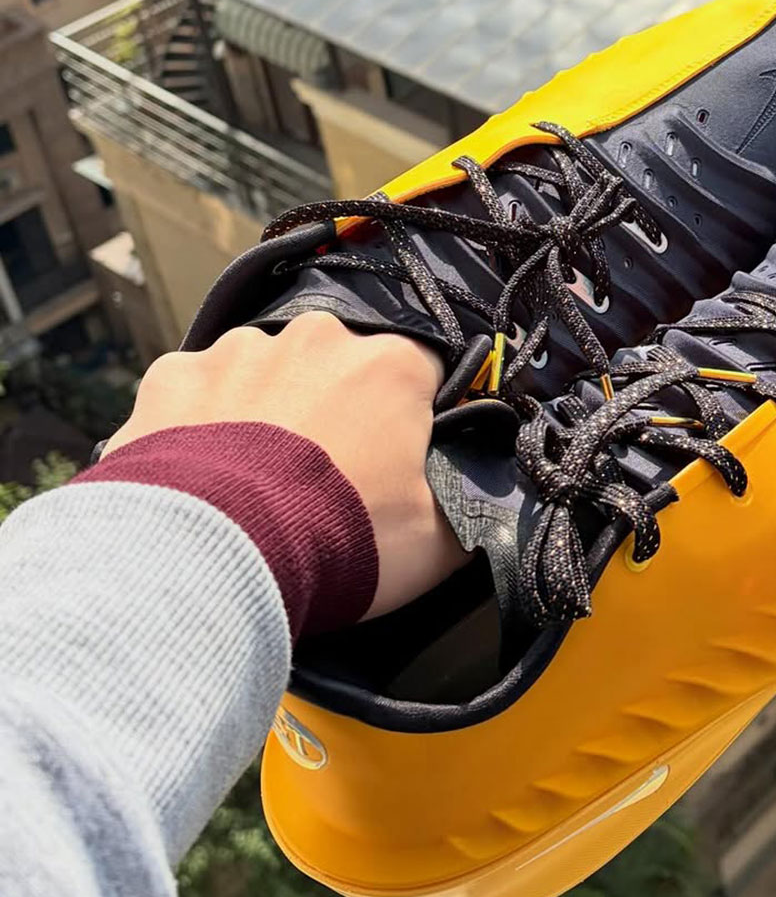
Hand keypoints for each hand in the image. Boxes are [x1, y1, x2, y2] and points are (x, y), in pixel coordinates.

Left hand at [104, 313, 462, 619]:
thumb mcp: (438, 542)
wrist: (215, 558)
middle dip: (336, 408)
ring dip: (266, 411)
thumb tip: (482, 500)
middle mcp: (317, 338)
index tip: (400, 460)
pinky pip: (195, 391)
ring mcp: (238, 351)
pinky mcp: (172, 375)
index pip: (424, 372)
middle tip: (324, 478)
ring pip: (265, 372)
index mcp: (391, 365)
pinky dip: (198, 424)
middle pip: (340, 365)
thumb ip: (467, 505)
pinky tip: (200, 476)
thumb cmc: (341, 542)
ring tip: (255, 483)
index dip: (416, 417)